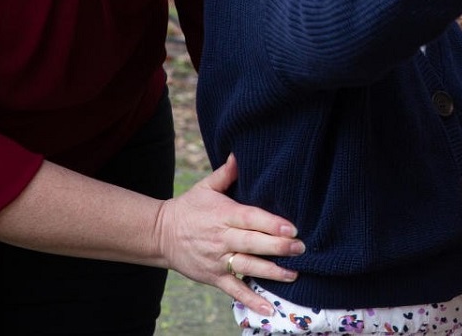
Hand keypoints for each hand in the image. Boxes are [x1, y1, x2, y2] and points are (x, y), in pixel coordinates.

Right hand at [154, 155, 303, 313]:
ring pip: (247, 267)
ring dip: (271, 272)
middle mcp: (222, 238)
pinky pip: (234, 290)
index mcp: (223, 214)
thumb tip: (240, 153)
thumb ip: (226, 173)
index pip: (251, 219)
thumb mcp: (206, 187)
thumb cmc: (189, 207)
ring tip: (293, 274)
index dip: (272, 224)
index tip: (293, 228)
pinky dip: (251, 301)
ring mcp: (217, 260)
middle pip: (253, 243)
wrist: (161, 234)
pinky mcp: (213, 277)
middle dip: (278, 247)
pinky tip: (269, 308)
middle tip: (300, 249)